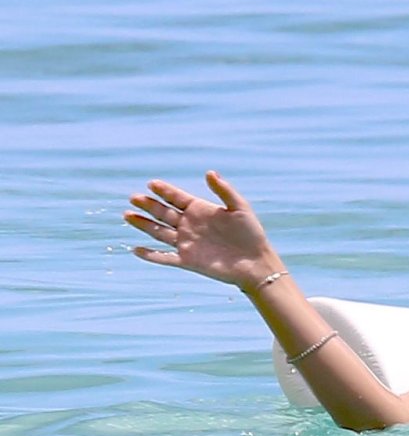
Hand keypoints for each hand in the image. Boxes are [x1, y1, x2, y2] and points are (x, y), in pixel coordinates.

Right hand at [126, 171, 283, 289]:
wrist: (256, 263)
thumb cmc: (251, 234)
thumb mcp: (240, 208)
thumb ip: (224, 190)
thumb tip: (209, 172)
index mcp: (200, 210)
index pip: (176, 198)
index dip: (164, 191)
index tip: (152, 183)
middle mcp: (189, 225)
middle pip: (163, 212)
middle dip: (148, 205)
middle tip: (133, 198)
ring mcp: (186, 243)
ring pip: (158, 232)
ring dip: (143, 224)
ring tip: (127, 215)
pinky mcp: (187, 261)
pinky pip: (164, 257)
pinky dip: (150, 255)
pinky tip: (136, 249)